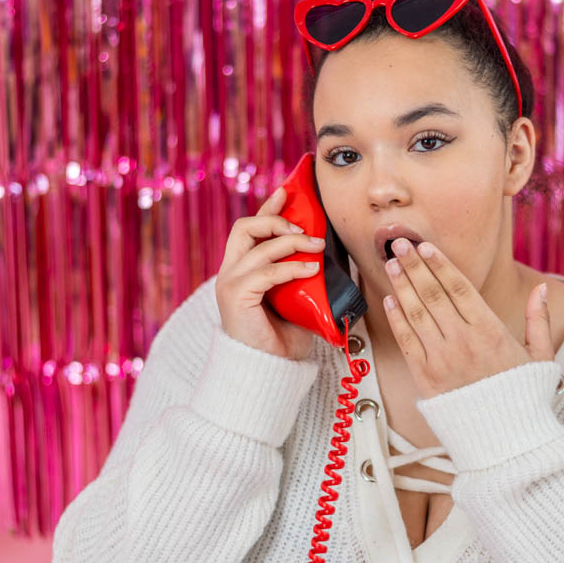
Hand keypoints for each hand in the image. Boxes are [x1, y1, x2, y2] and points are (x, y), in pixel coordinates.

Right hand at [212, 187, 328, 359]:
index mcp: (241, 270)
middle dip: (275, 219)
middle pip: (244, 227)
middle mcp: (230, 272)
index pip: (250, 229)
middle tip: (305, 228)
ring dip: (290, 241)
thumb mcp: (297, 299)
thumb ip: (304, 276)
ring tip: (316, 246)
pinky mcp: (236, 297)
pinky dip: (290, 267)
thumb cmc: (283, 339)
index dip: (268, 207)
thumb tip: (333, 257)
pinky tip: (312, 269)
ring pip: (257, 245)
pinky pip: (265, 272)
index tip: (287, 191)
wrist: (269, 371)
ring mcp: (230, 283)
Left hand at [381, 239, 554, 398]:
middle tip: (398, 243)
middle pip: (433, 294)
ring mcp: (442, 360)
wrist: (505, 441)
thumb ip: (539, 321)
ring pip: (416, 314)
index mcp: (491, 332)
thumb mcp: (542, 357)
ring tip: (390, 264)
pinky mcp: (426, 379)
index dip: (440, 265)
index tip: (426, 247)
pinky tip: (390, 300)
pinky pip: (407, 342)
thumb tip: (541, 290)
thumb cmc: (524, 397)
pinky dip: (397, 319)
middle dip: (414, 266)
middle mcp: (464, 342)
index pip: (460, 288)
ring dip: (401, 286)